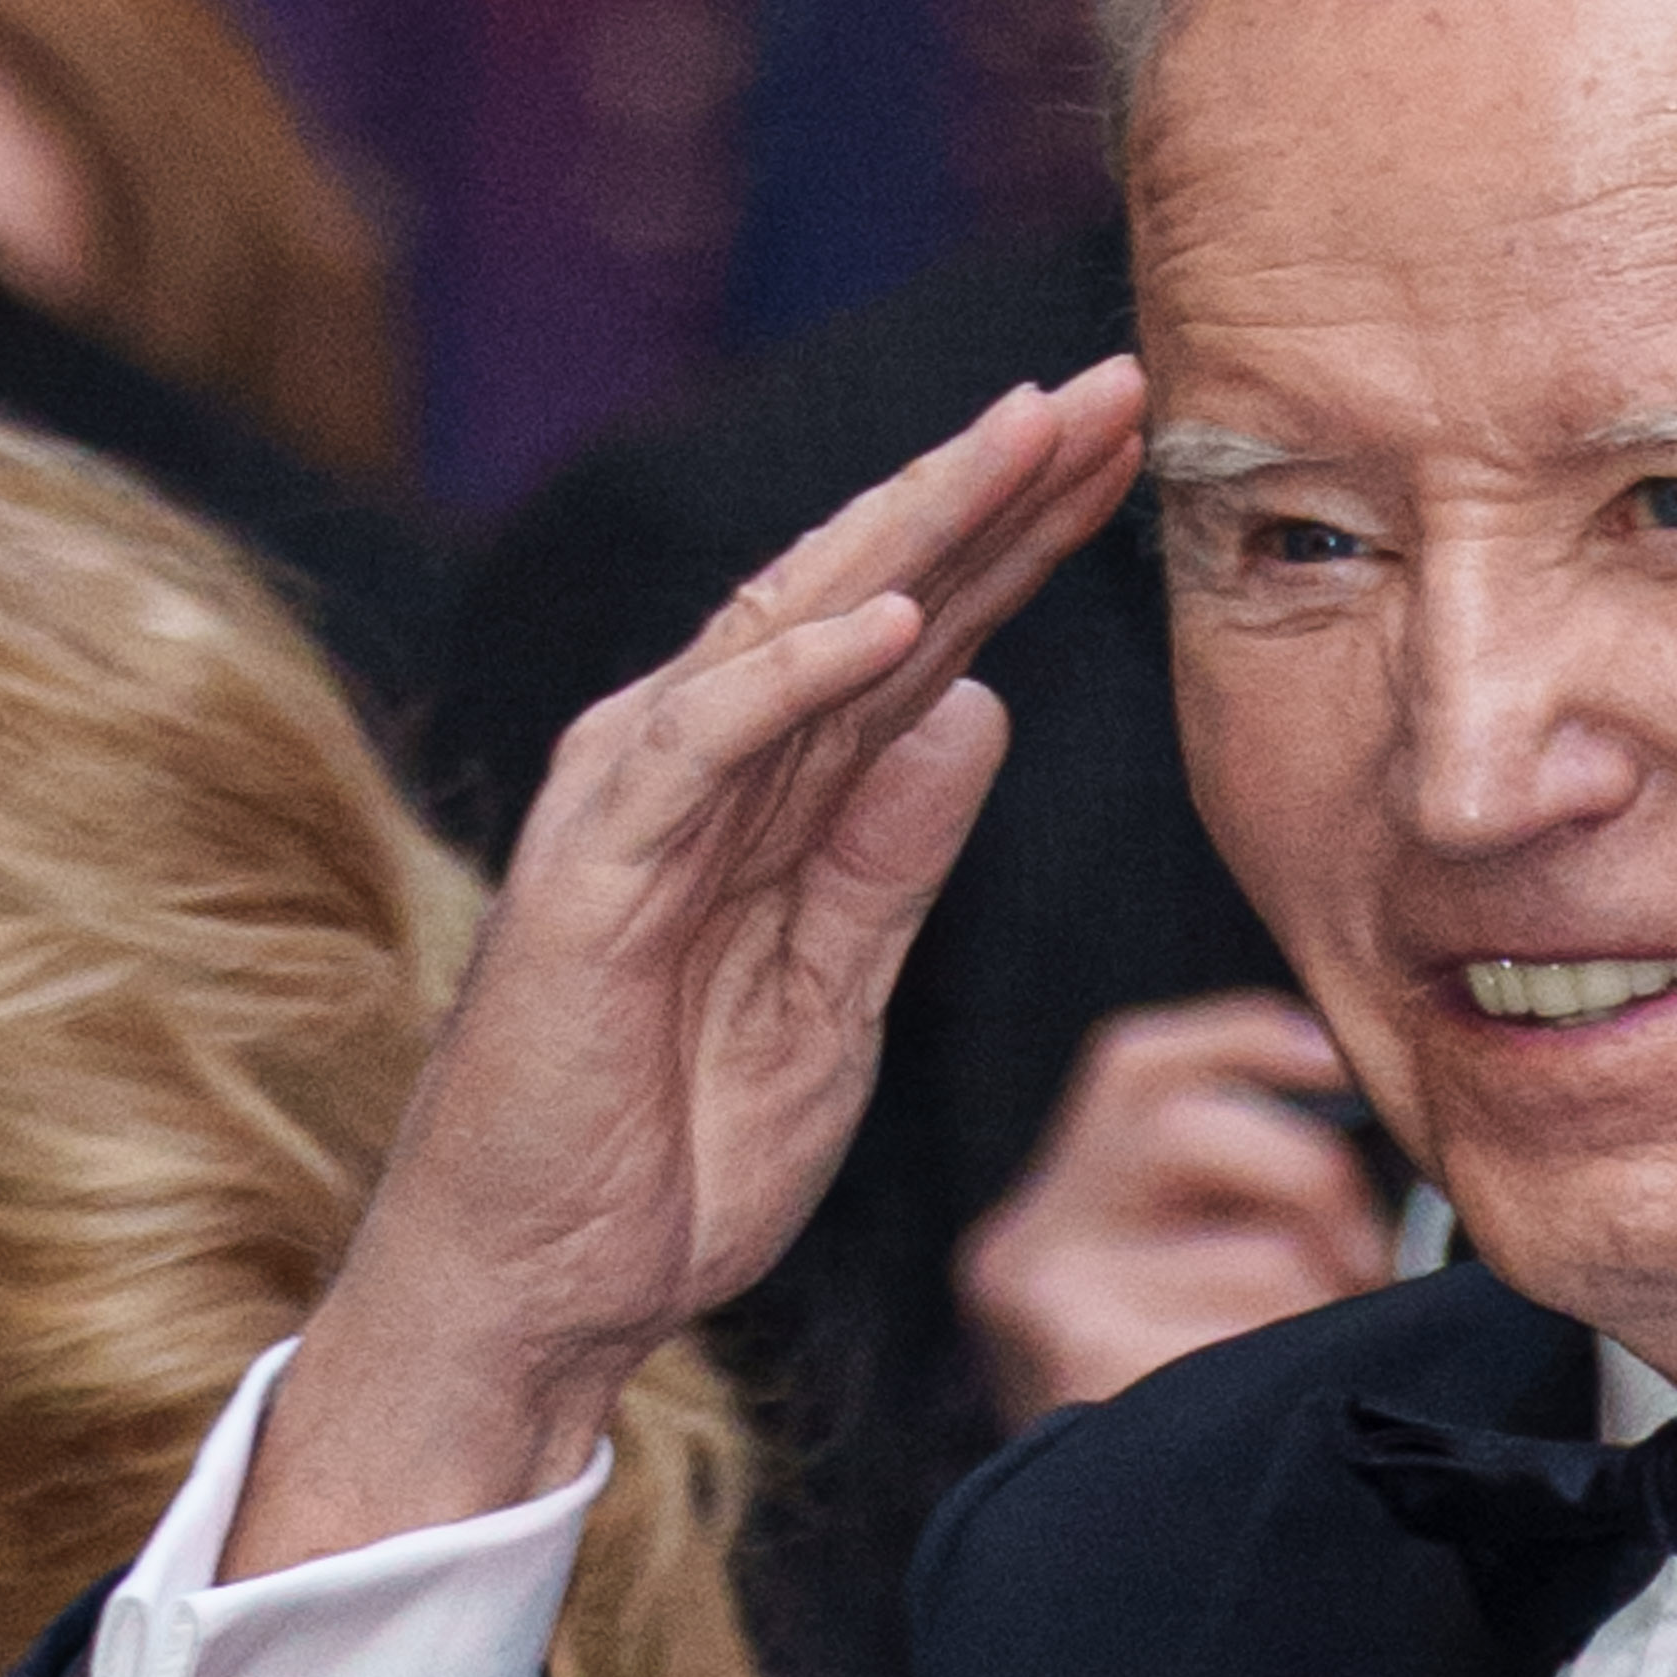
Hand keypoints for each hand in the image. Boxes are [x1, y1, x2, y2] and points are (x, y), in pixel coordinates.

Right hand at [235, 363, 1151, 1568]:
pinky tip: (898, 614)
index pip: (917, 638)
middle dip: (993, 487)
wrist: (544, 1290)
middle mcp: (699, 764)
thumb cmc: (666, 1159)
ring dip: (915, 528)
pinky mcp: (594, 871)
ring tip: (1027, 439)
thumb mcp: (834, 999)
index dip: (1024, 543)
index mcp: (768, 796)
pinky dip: (798, 675)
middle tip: (1113, 387)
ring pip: (792, 627)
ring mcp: (639, 804)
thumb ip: (892, 856)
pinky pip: (706, 745)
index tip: (1132, 459)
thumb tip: (980, 704)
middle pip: (866, 591)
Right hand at [956, 996, 1395, 1422]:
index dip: (1247, 1039)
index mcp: (1044, 1223)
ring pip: (1252, 1243)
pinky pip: (1252, 1330)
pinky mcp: (1084, 1364)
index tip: (1335, 1059)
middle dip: (1313, 1181)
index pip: (1135, 1067)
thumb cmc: (1165, 1455)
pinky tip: (1287, 1406)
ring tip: (1324, 1360)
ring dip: (1323, 1298)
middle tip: (1357, 1266)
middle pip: (1189, 1126)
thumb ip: (1228, 1220)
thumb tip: (1356, 1119)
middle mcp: (1022, 1249)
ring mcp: (1043, 1307)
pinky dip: (1294, 1360)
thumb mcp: (1170, 1317)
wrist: (1091, 1621)